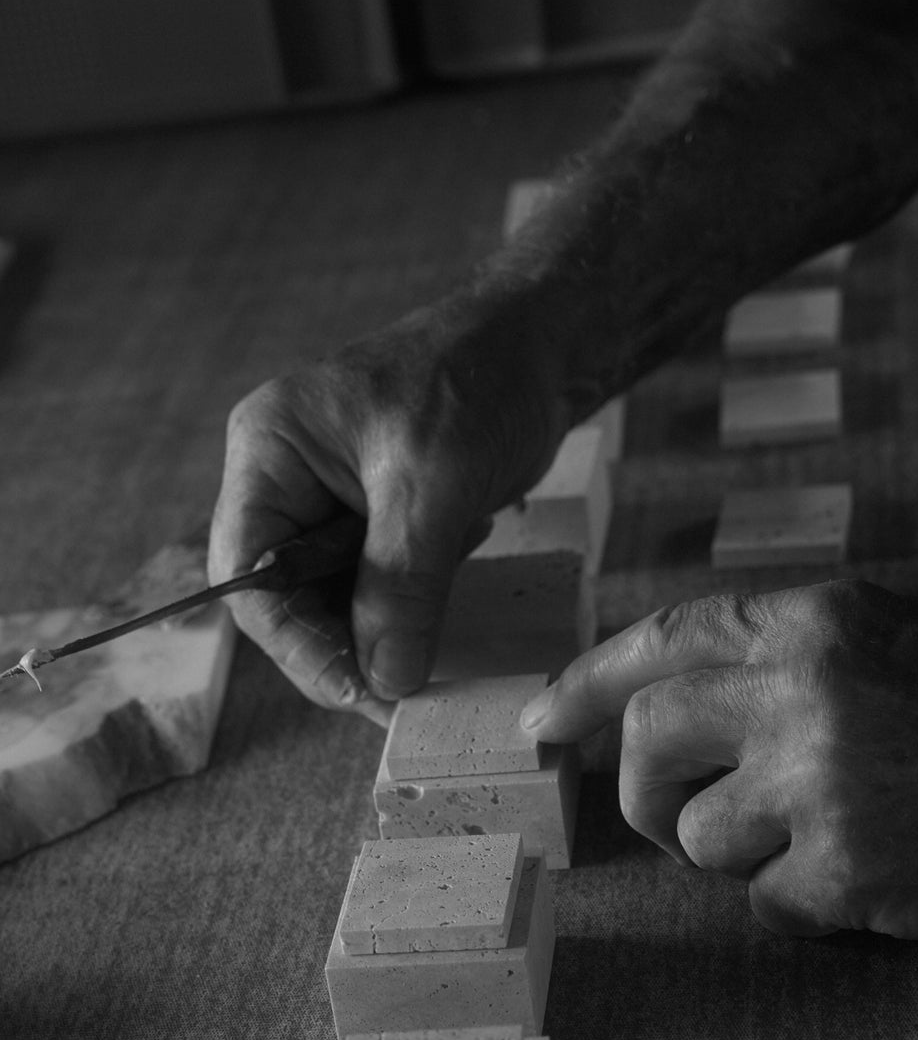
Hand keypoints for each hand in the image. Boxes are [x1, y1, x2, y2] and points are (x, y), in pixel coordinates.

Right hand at [209, 295, 563, 722]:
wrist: (544, 340)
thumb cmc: (479, 380)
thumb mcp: (434, 488)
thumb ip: (401, 586)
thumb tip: (384, 679)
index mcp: (269, 452)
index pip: (251, 576)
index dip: (298, 645)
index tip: (356, 692)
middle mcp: (288, 479)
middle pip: (289, 598)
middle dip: (344, 648)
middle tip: (401, 698)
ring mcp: (332, 499)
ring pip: (337, 599)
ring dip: (385, 631)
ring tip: (436, 646)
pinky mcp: (379, 515)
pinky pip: (378, 584)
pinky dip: (415, 603)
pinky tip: (456, 567)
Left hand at [522, 581, 917, 940]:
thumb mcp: (892, 646)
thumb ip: (783, 657)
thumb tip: (666, 699)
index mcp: (819, 622)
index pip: (664, 639)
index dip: (587, 682)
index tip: (539, 723)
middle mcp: (807, 691)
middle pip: (645, 742)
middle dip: (643, 791)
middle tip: (678, 814)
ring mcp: (822, 783)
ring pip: (695, 838)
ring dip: (741, 853)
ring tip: (825, 837)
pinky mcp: (847, 872)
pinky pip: (765, 906)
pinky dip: (802, 908)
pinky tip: (867, 882)